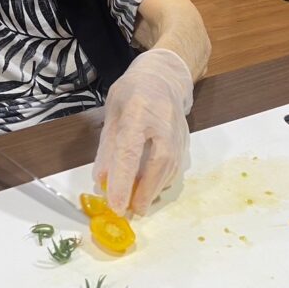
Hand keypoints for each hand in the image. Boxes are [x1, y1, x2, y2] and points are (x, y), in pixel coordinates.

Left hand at [92, 49, 193, 214]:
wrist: (164, 77)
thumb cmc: (132, 93)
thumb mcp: (112, 113)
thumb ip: (108, 147)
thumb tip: (102, 180)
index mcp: (138, 111)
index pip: (130, 150)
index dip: (123, 180)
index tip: (117, 204)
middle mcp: (163, 122)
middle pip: (158, 162)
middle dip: (145, 191)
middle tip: (131, 211)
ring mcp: (179, 131)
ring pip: (170, 167)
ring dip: (154, 190)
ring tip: (139, 204)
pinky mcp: (186, 140)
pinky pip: (176, 166)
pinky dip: (163, 182)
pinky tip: (151, 189)